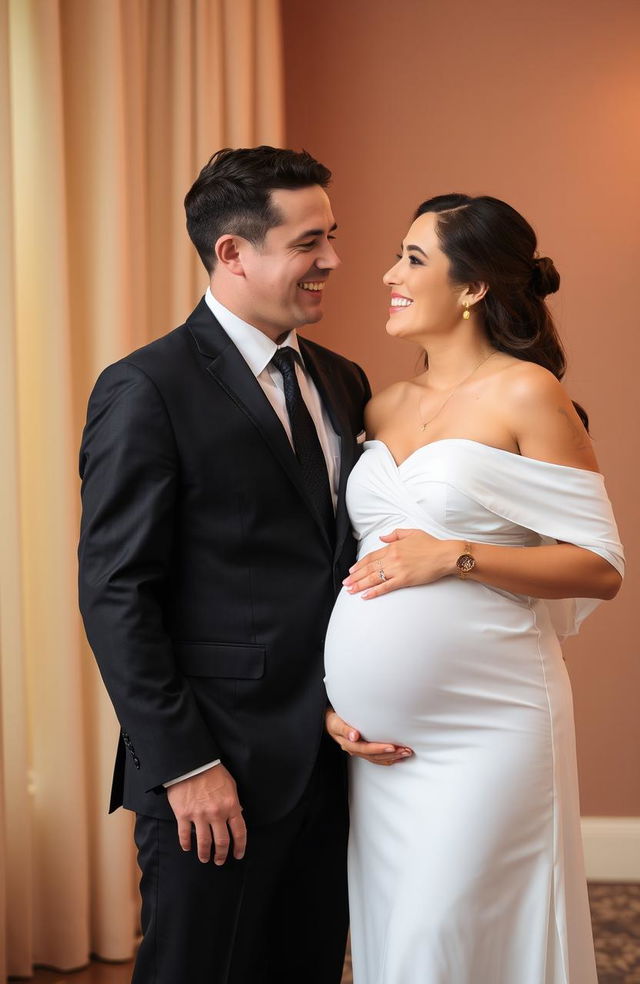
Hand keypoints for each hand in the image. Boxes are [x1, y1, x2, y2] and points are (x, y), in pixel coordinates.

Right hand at [166, 764, 245, 864]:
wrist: (191, 763)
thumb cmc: (212, 771)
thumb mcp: (230, 785)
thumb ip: (235, 801)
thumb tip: (239, 813)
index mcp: (231, 805)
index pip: (239, 832)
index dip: (240, 846)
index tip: (238, 855)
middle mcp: (216, 813)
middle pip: (222, 842)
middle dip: (221, 855)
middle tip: (219, 861)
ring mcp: (199, 815)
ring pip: (204, 843)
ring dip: (205, 854)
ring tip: (205, 858)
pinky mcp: (184, 814)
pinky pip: (184, 835)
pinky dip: (186, 844)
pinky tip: (187, 848)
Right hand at [325, 709, 411, 764]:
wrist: (329, 723)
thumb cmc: (334, 720)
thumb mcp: (336, 722)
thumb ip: (345, 729)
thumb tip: (354, 735)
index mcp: (348, 743)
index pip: (366, 748)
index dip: (379, 749)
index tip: (392, 747)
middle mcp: (354, 749)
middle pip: (374, 756)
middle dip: (391, 754)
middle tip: (406, 751)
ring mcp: (359, 751)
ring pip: (377, 759)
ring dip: (392, 757)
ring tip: (406, 753)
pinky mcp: (363, 751)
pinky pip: (376, 759)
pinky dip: (387, 759)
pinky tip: (397, 758)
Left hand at [342, 529, 458, 598]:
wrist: (445, 555)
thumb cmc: (431, 545)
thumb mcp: (412, 533)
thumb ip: (395, 535)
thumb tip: (381, 538)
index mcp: (393, 547)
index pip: (371, 556)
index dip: (359, 564)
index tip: (352, 570)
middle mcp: (392, 558)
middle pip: (369, 568)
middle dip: (355, 576)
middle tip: (346, 583)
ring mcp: (397, 569)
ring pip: (374, 578)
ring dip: (360, 585)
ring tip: (350, 590)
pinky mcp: (404, 580)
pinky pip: (386, 587)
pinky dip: (374, 592)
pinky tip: (366, 596)